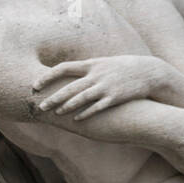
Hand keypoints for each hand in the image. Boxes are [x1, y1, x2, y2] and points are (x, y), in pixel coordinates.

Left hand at [33, 55, 170, 119]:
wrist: (148, 71)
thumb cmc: (122, 68)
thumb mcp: (103, 63)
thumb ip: (86, 69)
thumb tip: (67, 73)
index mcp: (91, 64)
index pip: (63, 68)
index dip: (47, 76)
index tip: (35, 85)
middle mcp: (96, 74)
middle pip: (70, 86)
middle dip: (54, 97)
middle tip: (40, 106)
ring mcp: (106, 86)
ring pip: (82, 97)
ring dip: (67, 106)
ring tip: (56, 113)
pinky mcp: (115, 97)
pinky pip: (98, 107)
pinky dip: (87, 113)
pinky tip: (77, 119)